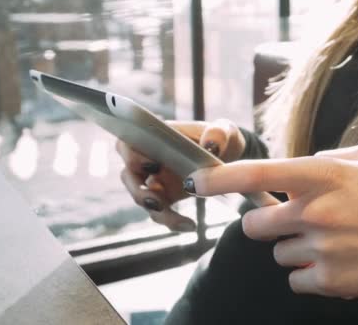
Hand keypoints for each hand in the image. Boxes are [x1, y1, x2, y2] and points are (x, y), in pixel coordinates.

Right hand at [116, 118, 244, 231]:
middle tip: (157, 202)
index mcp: (156, 137)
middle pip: (128, 174)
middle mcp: (149, 157)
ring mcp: (154, 179)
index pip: (129, 143)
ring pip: (141, 197)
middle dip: (138, 191)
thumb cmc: (220, 137)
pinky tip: (191, 225)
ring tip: (179, 220)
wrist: (229, 156)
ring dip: (155, 211)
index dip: (132, 155)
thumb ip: (219, 133)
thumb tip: (211, 145)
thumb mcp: (224, 131)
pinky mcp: (164, 197)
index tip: (153, 165)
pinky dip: (171, 221)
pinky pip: (159, 213)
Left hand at [186, 144, 357, 298]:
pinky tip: (339, 263)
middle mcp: (317, 212)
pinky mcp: (332, 282)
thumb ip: (324, 158)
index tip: (198, 183)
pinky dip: (311, 275)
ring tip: (333, 242)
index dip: (221, 179)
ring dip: (296, 249)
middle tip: (292, 220)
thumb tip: (293, 170)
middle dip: (267, 224)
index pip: (257, 174)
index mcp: (324, 175)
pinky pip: (297, 280)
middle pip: (256, 225)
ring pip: (279, 254)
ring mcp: (323, 250)